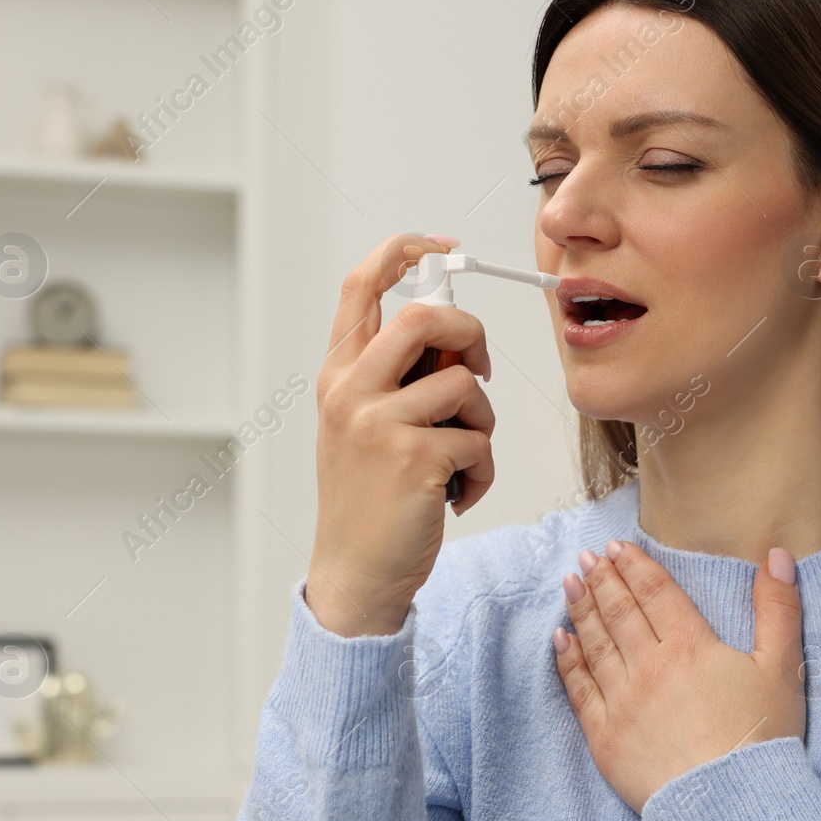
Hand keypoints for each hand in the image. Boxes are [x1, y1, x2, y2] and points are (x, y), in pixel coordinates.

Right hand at [305, 232, 495, 637]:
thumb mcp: (366, 424)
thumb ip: (400, 376)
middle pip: (427, 317)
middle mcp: (350, 390)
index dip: (405, 251)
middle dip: (472, 335)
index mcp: (338, 374)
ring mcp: (379, 423)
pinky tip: (458, 496)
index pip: (362, 284)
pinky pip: (478, 441)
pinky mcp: (414, 459)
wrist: (356, 573)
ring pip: (465, 383)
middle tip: (478, 369)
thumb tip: (458, 335)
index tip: (442, 247)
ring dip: (481, 423)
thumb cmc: (371, 499)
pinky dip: (483, 471)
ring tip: (460, 458)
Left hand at [553, 539, 806, 814]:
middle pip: (620, 612)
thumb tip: (777, 556)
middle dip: (602, 580)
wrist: (730, 805)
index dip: (636, 566)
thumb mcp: (782, 669)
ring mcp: (623, 702)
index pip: (656, 594)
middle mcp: (650, 666)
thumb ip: (779, 609)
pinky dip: (567, 661)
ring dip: (581, 610)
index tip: (617, 547)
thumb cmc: (761, 739)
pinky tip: (559, 641)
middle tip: (586, 558)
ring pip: (596, 644)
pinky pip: (580, 691)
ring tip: (569, 584)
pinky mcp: (605, 738)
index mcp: (691, 646)